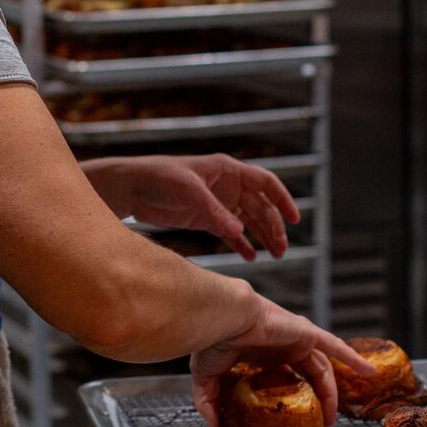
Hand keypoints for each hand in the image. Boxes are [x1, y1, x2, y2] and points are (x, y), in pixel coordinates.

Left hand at [87, 154, 298, 259]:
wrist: (131, 188)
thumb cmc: (158, 178)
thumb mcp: (188, 191)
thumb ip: (214, 211)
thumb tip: (240, 230)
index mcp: (227, 169)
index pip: (265, 182)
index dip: (282, 198)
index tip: (295, 219)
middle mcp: (226, 185)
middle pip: (260, 206)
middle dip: (273, 226)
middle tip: (282, 248)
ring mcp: (217, 203)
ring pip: (248, 220)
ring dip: (262, 236)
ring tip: (275, 255)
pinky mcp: (204, 219)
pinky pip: (230, 232)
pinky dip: (241, 243)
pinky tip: (250, 257)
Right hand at [190, 293, 374, 426]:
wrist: (221, 318)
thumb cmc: (213, 339)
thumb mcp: (207, 378)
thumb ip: (209, 405)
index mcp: (263, 353)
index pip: (286, 375)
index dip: (294, 396)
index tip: (296, 418)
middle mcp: (283, 346)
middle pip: (309, 375)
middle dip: (317, 399)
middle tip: (319, 425)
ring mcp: (296, 339)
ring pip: (323, 367)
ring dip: (332, 391)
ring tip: (334, 418)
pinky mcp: (306, 333)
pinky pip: (335, 347)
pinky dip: (352, 358)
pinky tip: (369, 371)